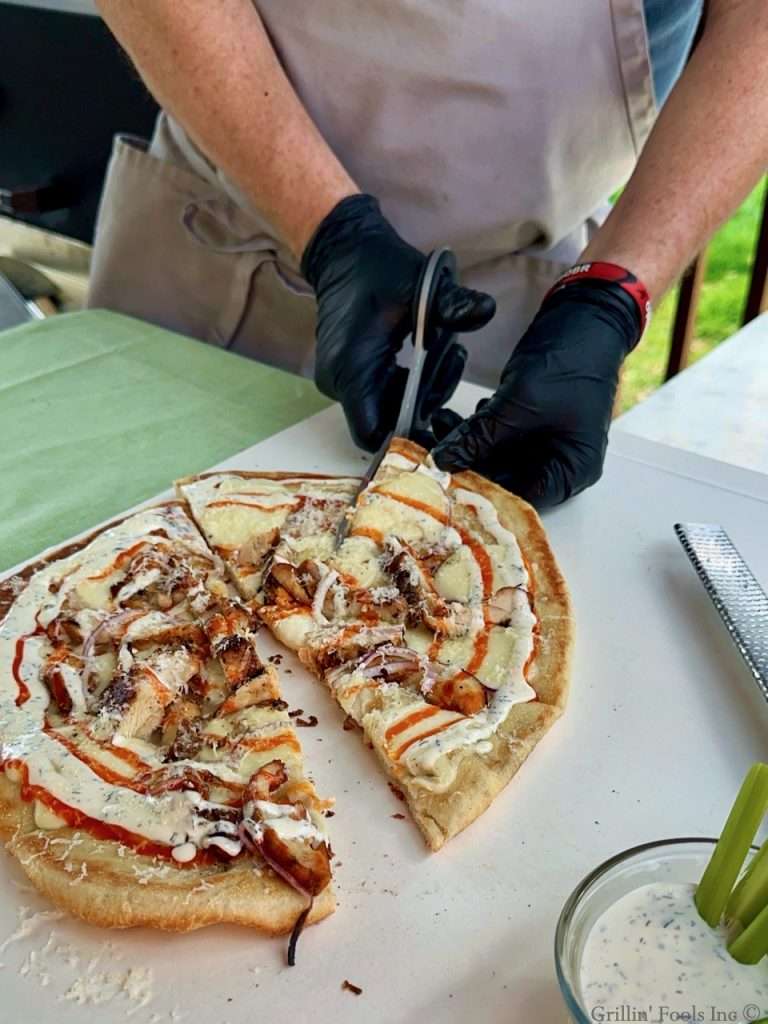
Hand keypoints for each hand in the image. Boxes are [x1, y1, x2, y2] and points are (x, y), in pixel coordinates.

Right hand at [301, 194, 495, 450]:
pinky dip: (405, 385)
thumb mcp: (419, 285)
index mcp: (352, 369)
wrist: (344, 251)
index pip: (374, 433)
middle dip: (422, 405)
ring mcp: (340, 380)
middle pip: (384, 422)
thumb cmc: (378, 269)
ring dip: (417, 393)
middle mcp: (339, 383)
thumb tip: (485, 310)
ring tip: (444, 356)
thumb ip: (452, 305)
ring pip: (383, 410)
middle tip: (450, 364)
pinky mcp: (347, 373)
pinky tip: (427, 356)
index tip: (440, 418)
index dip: (407, 438)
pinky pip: (378, 395)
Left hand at [432, 268, 646, 507]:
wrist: (585, 318)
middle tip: (431, 451)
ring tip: (438, 424)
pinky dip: (476, 430)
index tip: (444, 483)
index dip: (481, 495)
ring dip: (466, 445)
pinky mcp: (529, 426)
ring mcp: (544, 444)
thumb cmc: (569, 362)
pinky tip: (455, 418)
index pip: (520, 499)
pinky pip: (496, 438)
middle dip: (467, 465)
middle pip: (505, 481)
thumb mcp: (521, 404)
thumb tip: (441, 459)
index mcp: (571, 470)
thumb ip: (480, 436)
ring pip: (495, 458)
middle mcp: (559, 464)